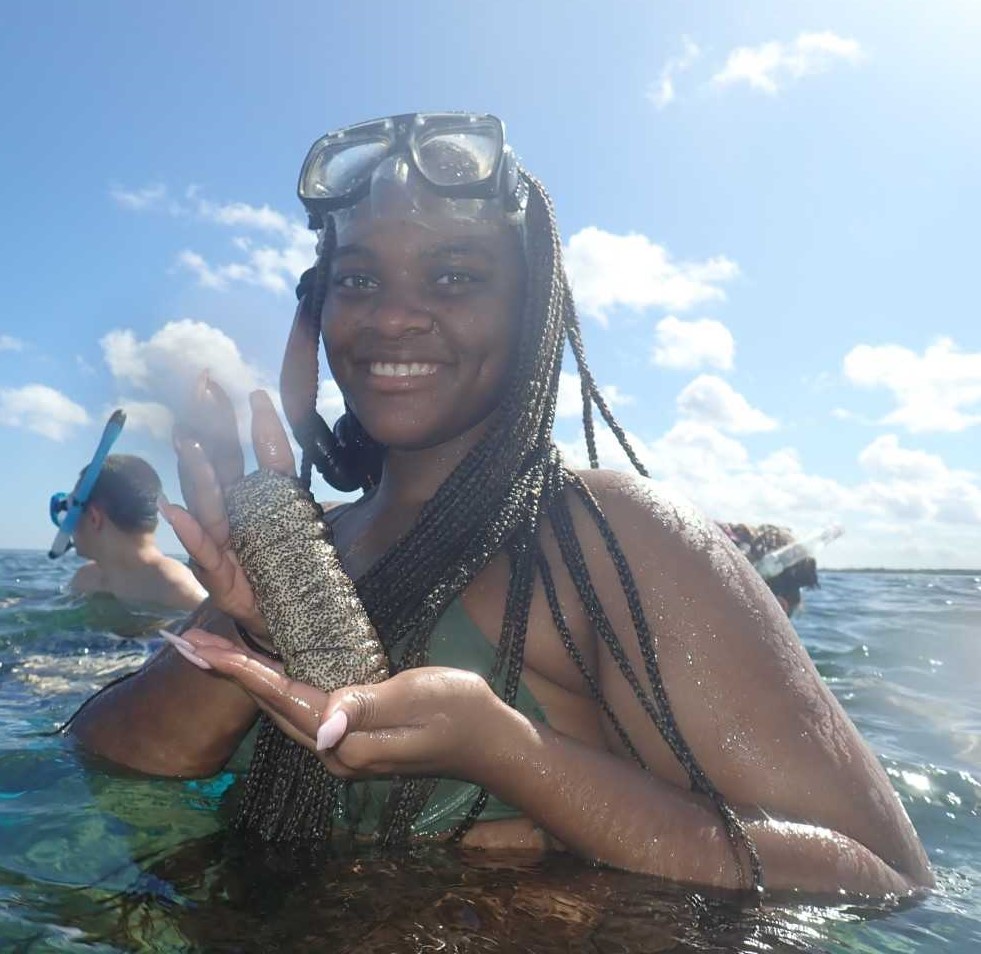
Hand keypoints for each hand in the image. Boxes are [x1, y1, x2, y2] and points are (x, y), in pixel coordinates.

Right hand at [161, 374, 297, 636]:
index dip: (263, 427)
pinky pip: (205, 551)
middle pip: (226, 463)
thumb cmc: (291, 567)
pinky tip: (177, 512)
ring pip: (210, 501)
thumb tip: (276, 450)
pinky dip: (191, 532)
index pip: (266, 454)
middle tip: (204, 390)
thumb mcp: (303, 524)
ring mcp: (225, 539)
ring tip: (190, 447)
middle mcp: (239, 510)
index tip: (257, 394)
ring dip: (200, 475)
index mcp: (265, 496)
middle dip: (215, 428)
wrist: (287, 616)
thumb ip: (287, 484)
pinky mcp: (217, 573)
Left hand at [166, 628, 505, 784]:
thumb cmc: (459, 711)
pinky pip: (302, 710)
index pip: (281, 698)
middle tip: (188, 643)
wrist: (490, 741)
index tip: (198, 646)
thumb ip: (367, 707)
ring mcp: (344, 749)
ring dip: (247, 680)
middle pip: (271, 706)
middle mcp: (335, 751)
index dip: (239, 669)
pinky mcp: (354, 738)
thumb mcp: (418, 698)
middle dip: (229, 673)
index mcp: (346, 742)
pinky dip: (275, 687)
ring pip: (282, 709)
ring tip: (214, 654)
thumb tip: (322, 725)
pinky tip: (267, 673)